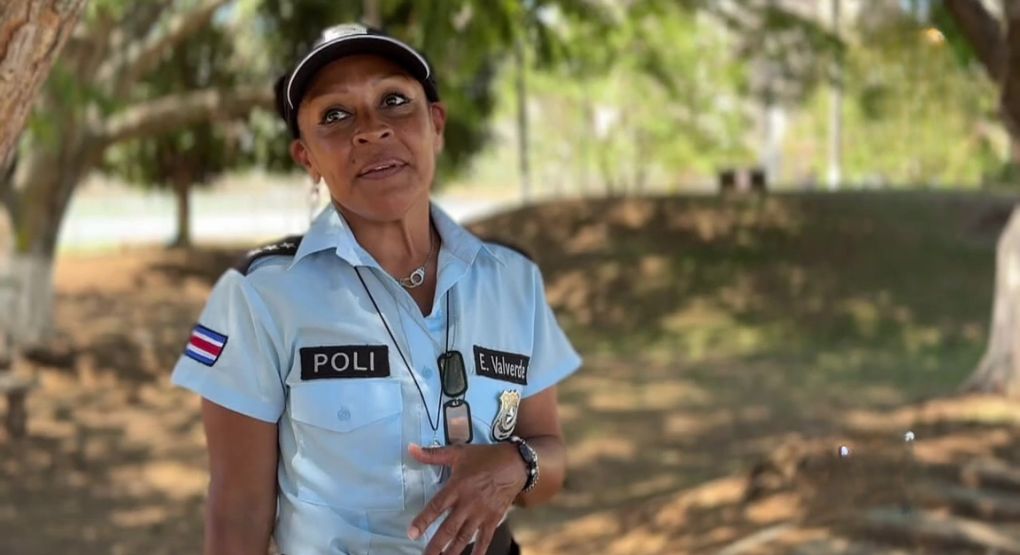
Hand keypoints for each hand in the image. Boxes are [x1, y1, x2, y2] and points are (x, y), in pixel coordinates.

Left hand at [407, 442, 526, 554]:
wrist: (515, 463)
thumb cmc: (485, 457)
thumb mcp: (458, 452)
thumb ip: (433, 454)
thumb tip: (410, 449)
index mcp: (457, 486)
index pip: (436, 506)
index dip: (423, 521)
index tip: (412, 534)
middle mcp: (467, 503)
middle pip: (448, 528)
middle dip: (435, 545)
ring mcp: (481, 513)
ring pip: (464, 537)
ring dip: (452, 552)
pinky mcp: (493, 519)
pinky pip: (484, 539)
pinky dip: (478, 552)